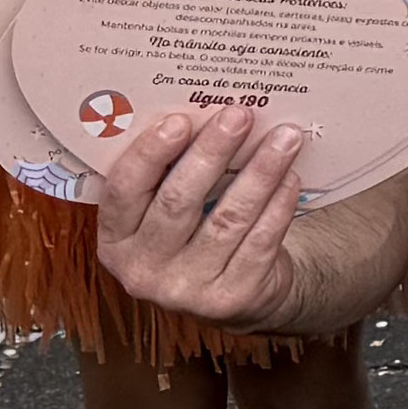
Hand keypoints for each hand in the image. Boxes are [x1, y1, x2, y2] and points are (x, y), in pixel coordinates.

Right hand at [87, 101, 319, 330]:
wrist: (234, 292)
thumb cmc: (194, 232)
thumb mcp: (162, 210)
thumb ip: (167, 173)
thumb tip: (202, 109)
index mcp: (116, 240)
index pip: (123, 191)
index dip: (149, 154)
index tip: (180, 119)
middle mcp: (142, 271)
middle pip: (178, 202)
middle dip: (212, 153)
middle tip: (239, 114)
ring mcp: (187, 291)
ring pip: (228, 219)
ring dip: (260, 172)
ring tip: (284, 137)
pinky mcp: (232, 299)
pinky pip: (260, 242)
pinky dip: (279, 205)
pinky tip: (292, 177)